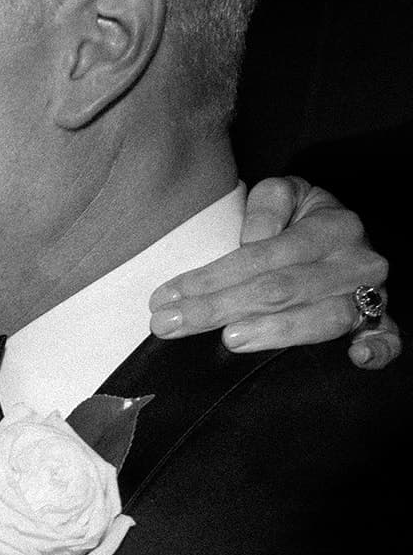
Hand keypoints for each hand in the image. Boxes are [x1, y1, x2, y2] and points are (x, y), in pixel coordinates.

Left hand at [149, 176, 399, 368]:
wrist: (342, 234)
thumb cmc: (300, 220)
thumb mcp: (281, 196)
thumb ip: (265, 208)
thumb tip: (253, 242)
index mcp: (330, 227)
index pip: (262, 257)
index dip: (211, 279)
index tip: (166, 298)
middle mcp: (354, 261)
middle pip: (281, 291)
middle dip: (219, 309)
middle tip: (171, 325)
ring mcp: (370, 296)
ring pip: (322, 319)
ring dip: (273, 333)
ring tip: (229, 339)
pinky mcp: (378, 324)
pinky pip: (387, 339)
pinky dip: (377, 349)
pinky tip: (355, 358)